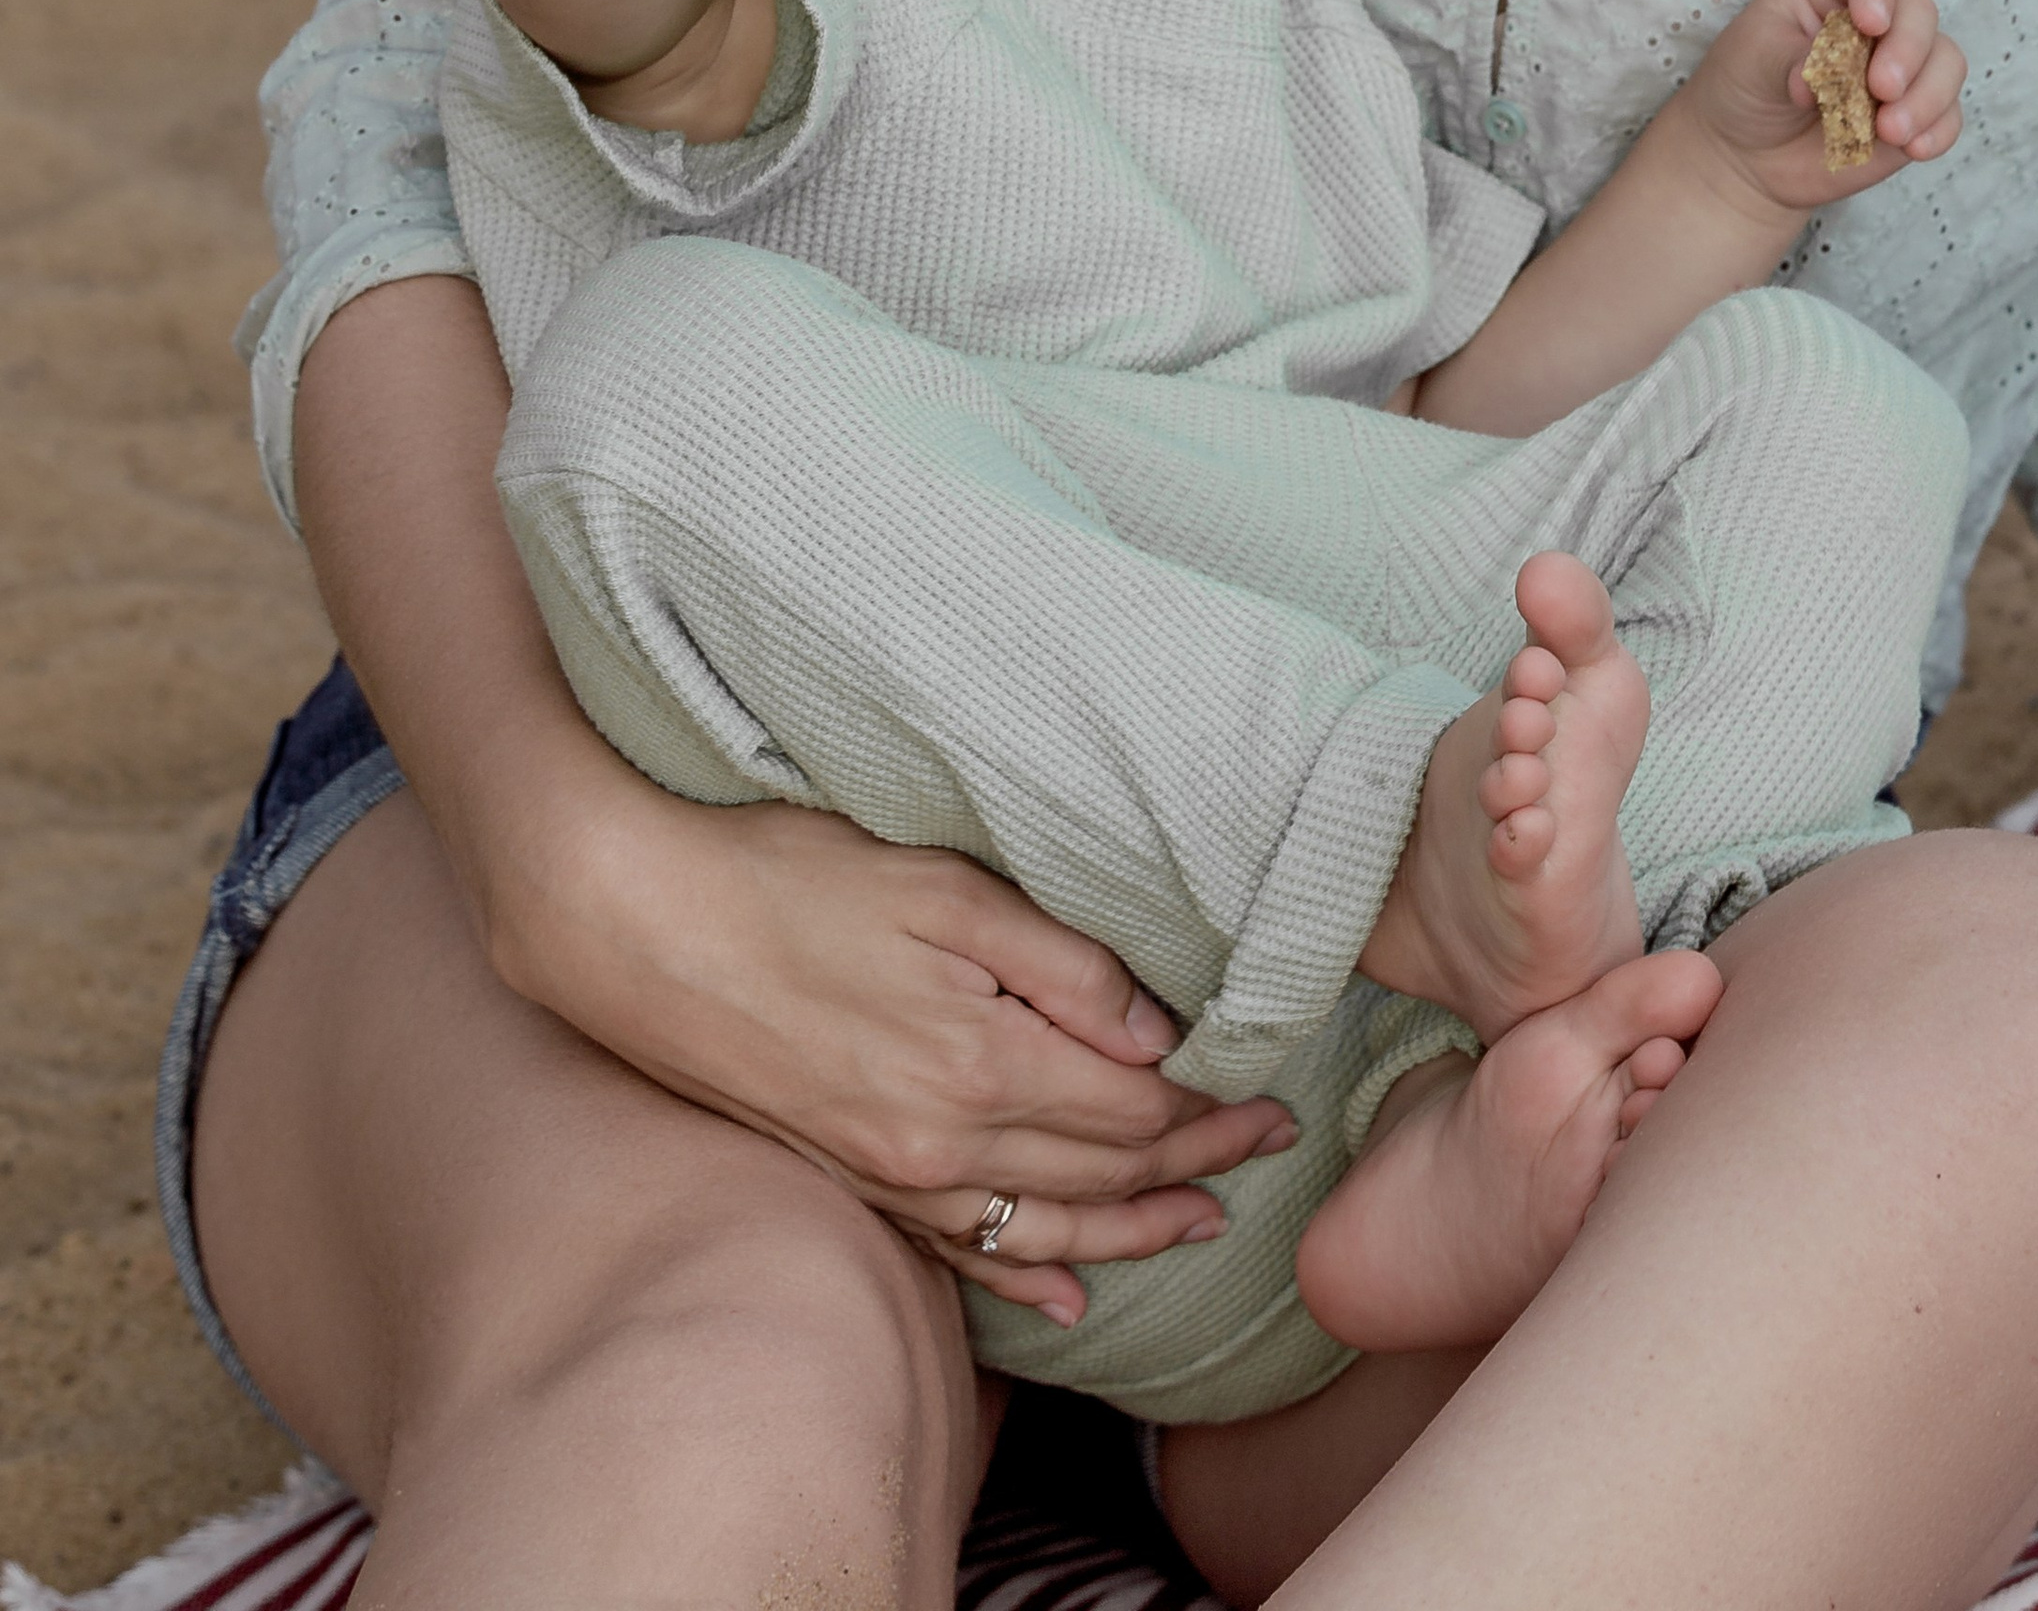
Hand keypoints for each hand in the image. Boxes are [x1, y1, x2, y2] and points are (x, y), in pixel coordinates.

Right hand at [495, 765, 1297, 1327]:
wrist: (632, 920)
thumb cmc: (786, 874)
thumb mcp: (939, 885)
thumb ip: (1058, 964)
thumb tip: (1155, 1034)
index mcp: (978, 1059)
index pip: (1133, 1110)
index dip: (1213, 1110)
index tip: (1275, 1100)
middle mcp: (940, 1137)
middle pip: (1101, 1173)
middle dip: (1195, 1166)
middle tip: (1269, 1149)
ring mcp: (886, 1169)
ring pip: (1040, 1227)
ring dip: (1129, 1231)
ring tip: (1199, 1224)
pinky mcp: (843, 1170)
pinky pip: (952, 1248)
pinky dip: (1021, 1273)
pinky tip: (1061, 1293)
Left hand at [1670, 0, 1964, 221]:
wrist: (1744, 153)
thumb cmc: (1744, 86)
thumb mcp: (1751, 61)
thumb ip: (1791, 58)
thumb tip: (1826, 75)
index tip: (1870, 21)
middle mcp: (1874, 14)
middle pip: (1918, 10)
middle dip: (1908, 49)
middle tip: (1881, 87)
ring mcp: (1900, 62)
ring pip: (1946, 60)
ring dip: (1927, 95)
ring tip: (1889, 130)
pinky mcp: (1915, 109)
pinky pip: (1948, 113)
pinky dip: (1938, 128)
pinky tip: (1914, 147)